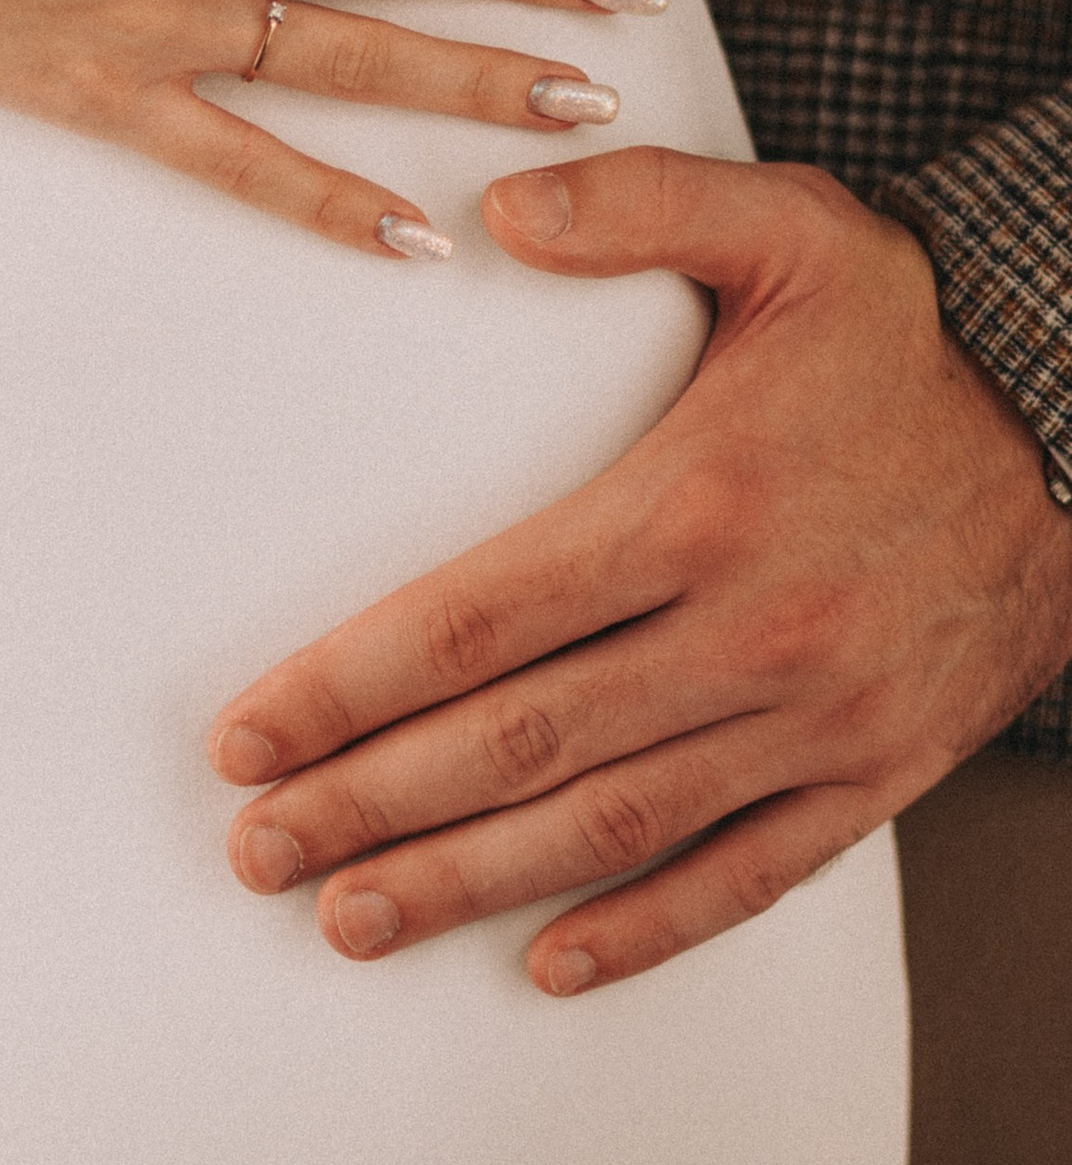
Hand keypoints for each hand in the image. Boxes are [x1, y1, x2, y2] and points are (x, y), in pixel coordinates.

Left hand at [209, 150, 1071, 980]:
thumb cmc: (919, 334)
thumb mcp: (792, 226)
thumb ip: (639, 203)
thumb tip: (497, 208)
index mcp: (698, 503)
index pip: (480, 616)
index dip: (350, 684)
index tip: (246, 735)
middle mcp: (751, 629)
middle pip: (520, 742)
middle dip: (371, 805)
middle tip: (254, 851)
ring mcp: (818, 717)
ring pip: (612, 826)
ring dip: (468, 881)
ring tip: (348, 918)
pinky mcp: (876, 772)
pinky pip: (747, 876)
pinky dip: (644, 930)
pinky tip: (545, 962)